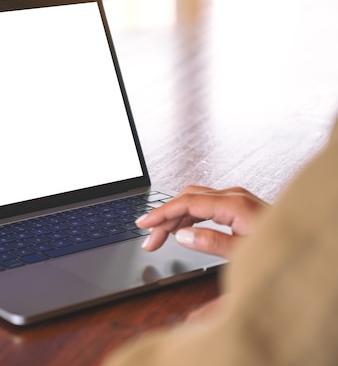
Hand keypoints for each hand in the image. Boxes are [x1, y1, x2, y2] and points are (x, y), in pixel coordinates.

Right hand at [137, 186, 268, 257]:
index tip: (144, 223)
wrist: (306, 241)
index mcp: (234, 204)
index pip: (187, 203)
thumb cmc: (280, 249)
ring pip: (194, 199)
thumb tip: (183, 235)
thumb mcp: (244, 253)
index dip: (161, 213)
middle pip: (187, 198)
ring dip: (175, 217)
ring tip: (160, 237)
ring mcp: (236, 198)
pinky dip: (188, 215)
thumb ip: (211, 242)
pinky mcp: (238, 204)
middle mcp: (234, 196)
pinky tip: (182, 230)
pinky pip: (205, 203)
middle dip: (164, 217)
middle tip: (149, 238)